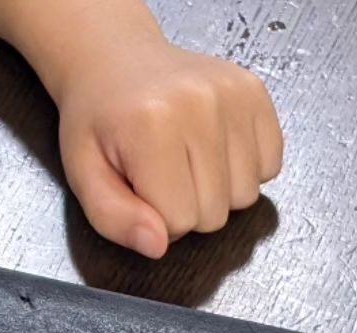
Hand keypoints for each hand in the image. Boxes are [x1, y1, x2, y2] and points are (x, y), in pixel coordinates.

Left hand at [54, 37, 283, 258]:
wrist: (116, 62)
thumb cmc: (99, 122)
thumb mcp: (85, 179)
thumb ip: (116, 220)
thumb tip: (157, 246)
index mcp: (152, 126)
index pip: (179, 222)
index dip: (158, 221)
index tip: (142, 191)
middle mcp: (200, 104)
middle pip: (215, 214)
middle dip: (187, 209)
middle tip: (163, 176)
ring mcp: (233, 94)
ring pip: (246, 195)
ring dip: (217, 192)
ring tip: (187, 162)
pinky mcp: (255, 91)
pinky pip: (270, 164)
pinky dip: (245, 170)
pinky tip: (215, 151)